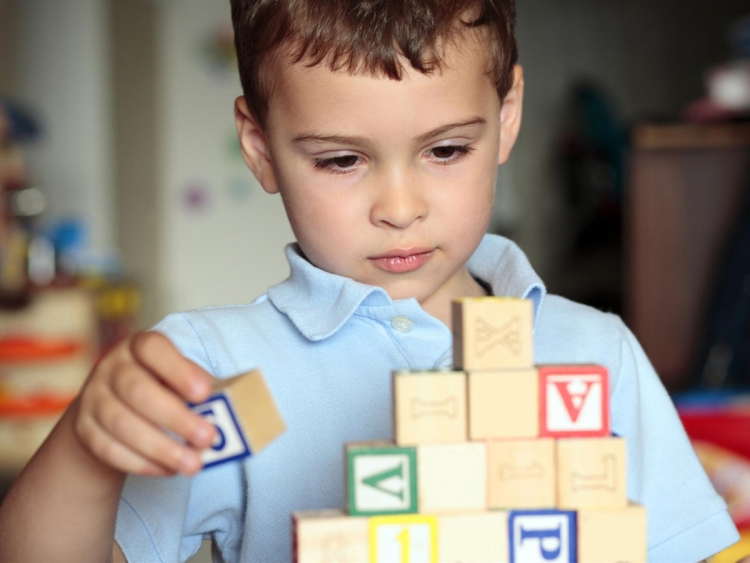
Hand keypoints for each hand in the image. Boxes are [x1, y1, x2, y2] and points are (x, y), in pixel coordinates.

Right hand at [72, 331, 215, 475]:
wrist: (109, 410)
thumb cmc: (160, 389)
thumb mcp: (177, 378)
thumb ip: (197, 389)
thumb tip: (229, 411)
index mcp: (139, 347)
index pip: (152, 348)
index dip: (178, 370)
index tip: (204, 394)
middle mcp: (111, 368)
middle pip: (137, 390)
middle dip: (175, 417)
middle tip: (207, 438)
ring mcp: (92, 398)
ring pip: (121, 424)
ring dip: (161, 448)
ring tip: (193, 464)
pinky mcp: (84, 429)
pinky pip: (109, 450)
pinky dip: (142, 463)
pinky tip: (168, 470)